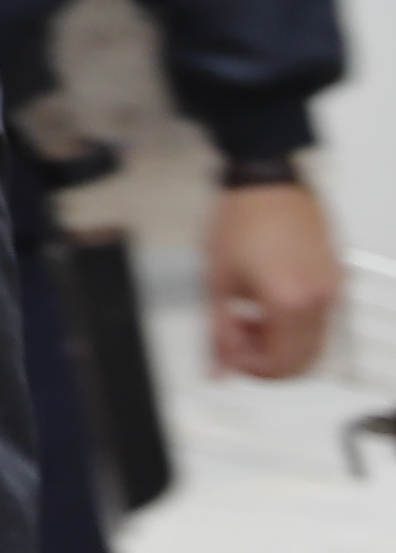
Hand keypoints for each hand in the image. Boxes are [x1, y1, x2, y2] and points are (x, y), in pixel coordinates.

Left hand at [206, 177, 344, 379]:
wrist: (266, 182)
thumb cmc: (241, 220)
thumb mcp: (218, 281)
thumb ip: (218, 331)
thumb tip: (219, 366)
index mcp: (290, 302)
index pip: (282, 364)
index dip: (252, 369)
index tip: (231, 357)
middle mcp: (319, 299)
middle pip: (303, 359)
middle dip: (267, 359)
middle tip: (237, 340)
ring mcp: (331, 288)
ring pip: (314, 342)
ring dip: (280, 343)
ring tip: (247, 318)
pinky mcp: (334, 277)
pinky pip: (320, 319)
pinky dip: (294, 325)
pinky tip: (265, 304)